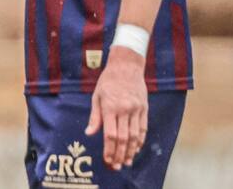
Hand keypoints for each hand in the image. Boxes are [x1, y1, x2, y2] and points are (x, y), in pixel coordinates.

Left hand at [85, 47, 146, 170]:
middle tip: (117, 167)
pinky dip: (140, 140)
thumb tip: (89, 134)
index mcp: (110, 107)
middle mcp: (124, 109)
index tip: (108, 161)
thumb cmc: (108, 80)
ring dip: (131, 151)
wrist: (127, 65)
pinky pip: (143, 128)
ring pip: (135, 136)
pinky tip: (137, 148)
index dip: (109, 150)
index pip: (110, 135)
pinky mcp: (144, 108)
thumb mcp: (97, 96)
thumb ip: (95, 117)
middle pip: (123, 138)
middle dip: (120, 155)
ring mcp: (136, 109)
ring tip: (127, 162)